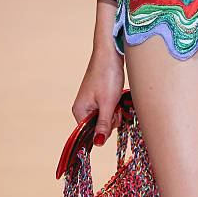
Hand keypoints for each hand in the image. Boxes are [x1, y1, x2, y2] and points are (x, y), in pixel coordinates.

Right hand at [72, 0, 124, 145]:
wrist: (110, 52)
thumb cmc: (107, 76)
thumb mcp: (108, 104)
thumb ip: (104, 125)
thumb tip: (98, 144)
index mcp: (79, 111)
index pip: (91, 134)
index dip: (104, 130)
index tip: (112, 116)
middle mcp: (82, 109)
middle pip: (99, 128)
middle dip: (111, 120)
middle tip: (115, 105)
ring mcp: (90, 103)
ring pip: (106, 119)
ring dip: (115, 113)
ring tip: (117, 99)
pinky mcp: (98, 98)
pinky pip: (108, 111)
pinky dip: (115, 107)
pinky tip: (117, 98)